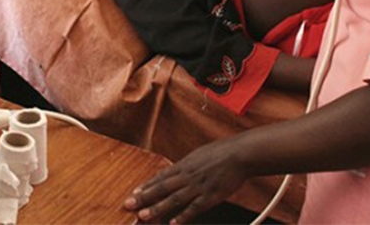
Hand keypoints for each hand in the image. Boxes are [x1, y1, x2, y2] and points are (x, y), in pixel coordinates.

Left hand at [123, 137, 248, 223]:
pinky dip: (183, 217)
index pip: (161, 176)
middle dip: (144, 197)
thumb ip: (187, 165)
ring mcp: (198, 186)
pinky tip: (173, 224)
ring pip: (174, 199)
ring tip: (143, 216)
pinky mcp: (211, 196)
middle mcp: (188, 175)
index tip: (134, 193)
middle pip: (162, 188)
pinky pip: (194, 208)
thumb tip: (176, 171)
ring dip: (157, 208)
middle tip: (129, 204)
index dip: (146, 186)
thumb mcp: (199, 155)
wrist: (240, 154)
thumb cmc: (222, 152)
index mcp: (185, 165)